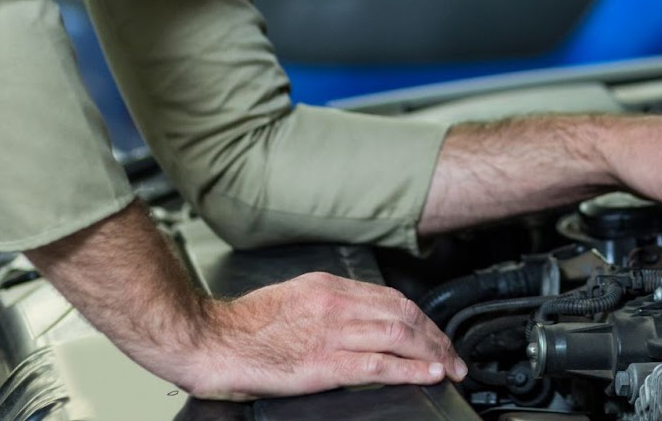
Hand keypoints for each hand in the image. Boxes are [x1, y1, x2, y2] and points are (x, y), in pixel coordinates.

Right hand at [183, 272, 468, 399]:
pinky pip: (378, 365)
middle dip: (435, 336)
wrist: (207, 339)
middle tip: (453, 355)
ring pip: (399, 336)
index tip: (435, 333)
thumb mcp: (291, 298)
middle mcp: (335, 304)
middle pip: (404, 314)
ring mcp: (331, 333)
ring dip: (432, 353)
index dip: (422, 317)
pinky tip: (428, 375)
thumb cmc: (242, 326)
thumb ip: (326, 305)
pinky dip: (410, 369)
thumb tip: (356, 318)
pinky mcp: (322, 364)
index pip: (391, 298)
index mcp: (328, 286)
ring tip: (449, 368)